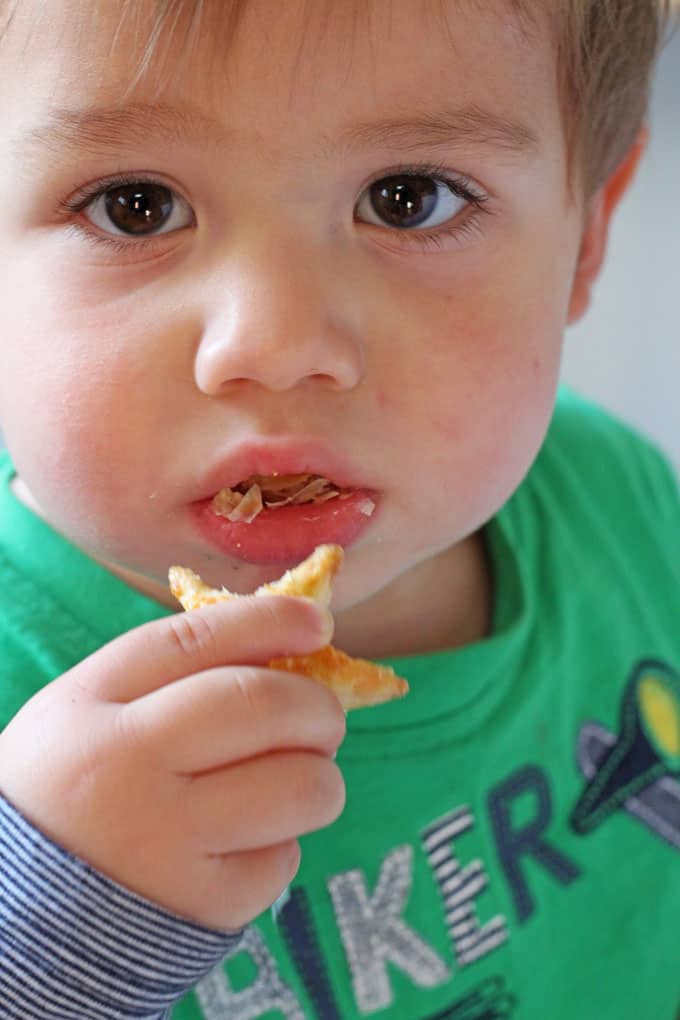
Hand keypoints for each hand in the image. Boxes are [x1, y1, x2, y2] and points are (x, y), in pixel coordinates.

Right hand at [0, 595, 345, 929]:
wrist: (17, 913)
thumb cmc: (72, 791)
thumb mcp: (89, 714)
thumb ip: (172, 676)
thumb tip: (286, 646)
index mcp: (92, 706)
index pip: (199, 640)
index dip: (270, 621)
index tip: (318, 622)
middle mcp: (127, 768)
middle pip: (265, 706)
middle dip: (318, 705)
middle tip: (322, 717)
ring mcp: (165, 841)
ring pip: (302, 786)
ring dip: (317, 778)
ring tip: (292, 782)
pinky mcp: (201, 905)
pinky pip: (285, 856)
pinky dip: (279, 845)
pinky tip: (240, 844)